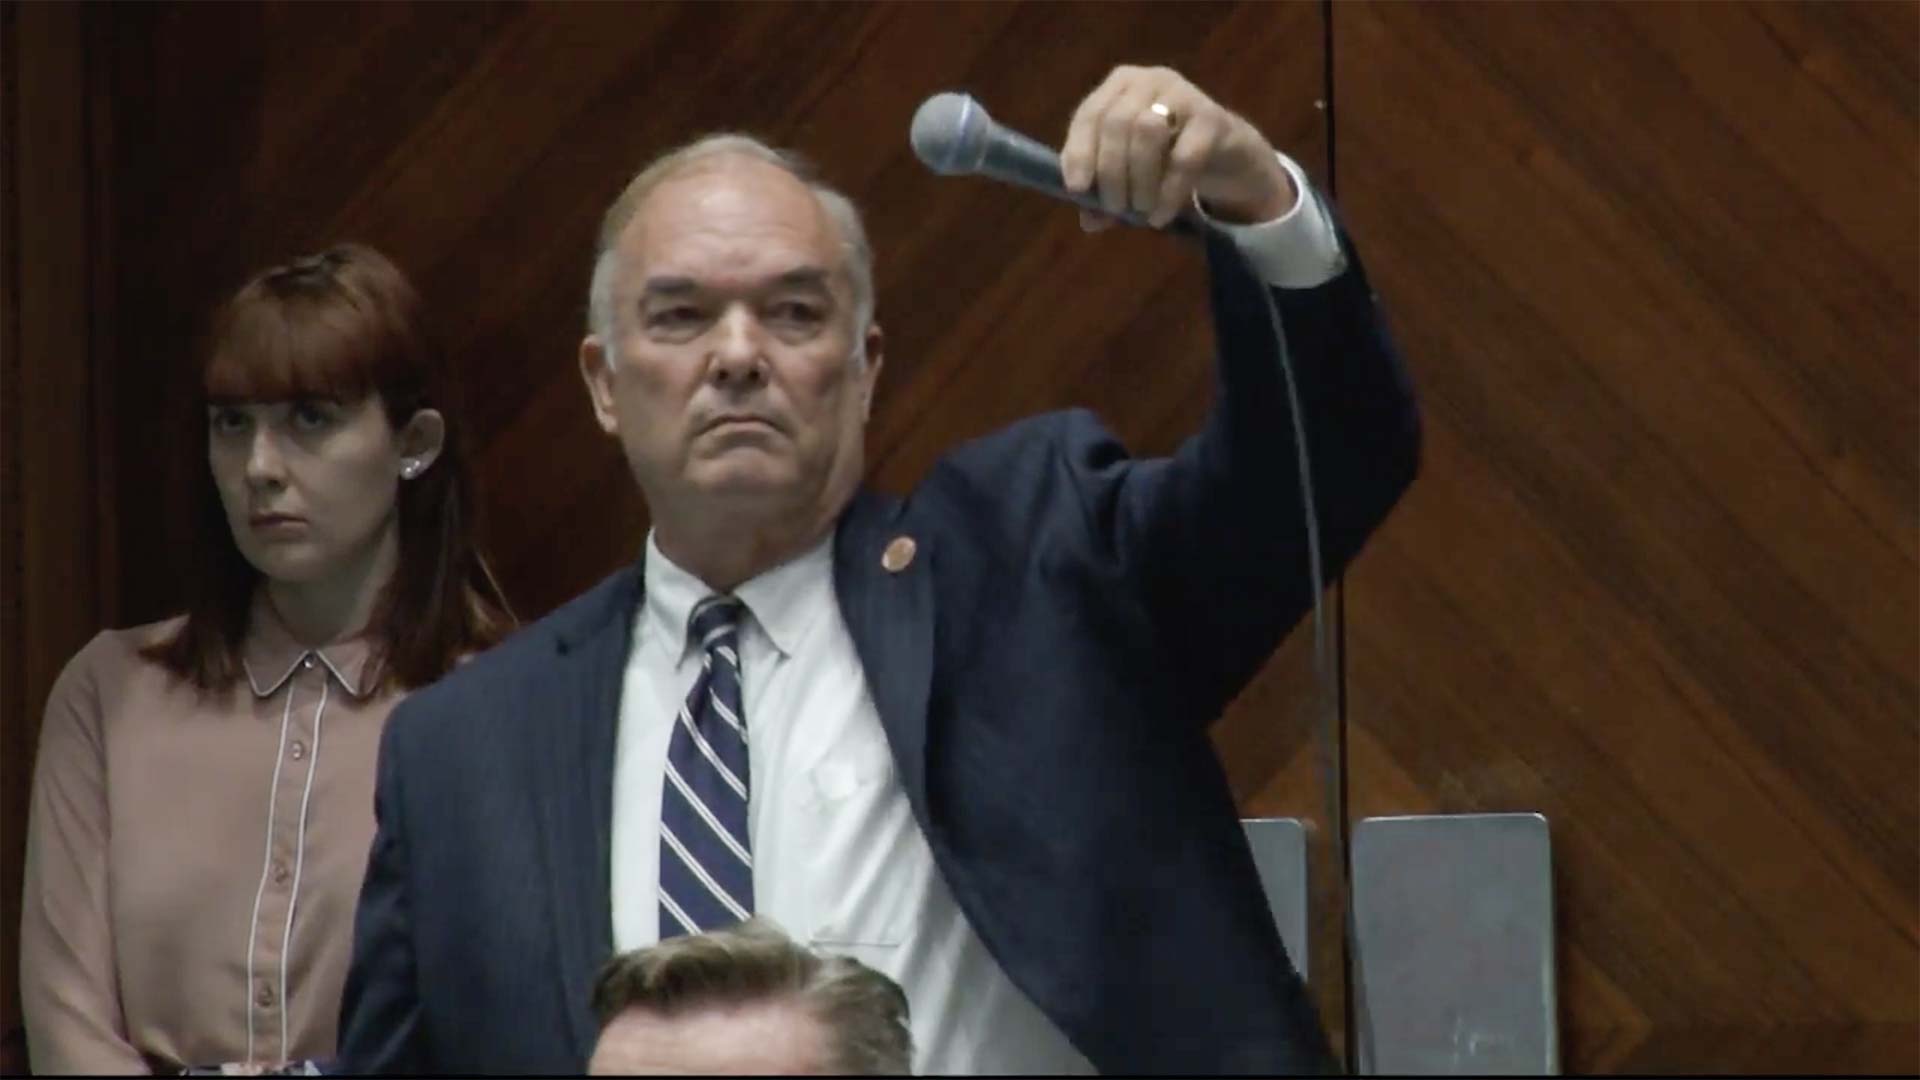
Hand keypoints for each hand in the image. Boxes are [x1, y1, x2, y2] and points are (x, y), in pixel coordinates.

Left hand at [1059, 65, 1296, 230]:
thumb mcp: (1130, 175)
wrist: (1227, 155)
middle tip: (1116, 209)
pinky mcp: (1213, 117)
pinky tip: (1160, 216)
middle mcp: (1150, 80)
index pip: (1089, 114)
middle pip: (1116, 122)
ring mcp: (1183, 93)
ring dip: (1139, 179)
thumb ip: (1106, 194)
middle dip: (1111, 172)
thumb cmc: (1166, 158)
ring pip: (1148, 130)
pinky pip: (1185, 157)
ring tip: (1140, 211)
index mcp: (1120, 86)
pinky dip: (1169, 192)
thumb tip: (1088, 222)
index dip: (1079, 152)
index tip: (1077, 189)